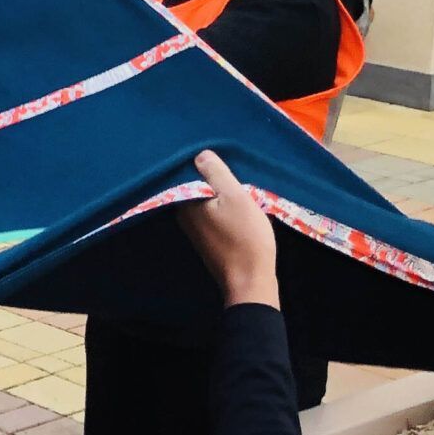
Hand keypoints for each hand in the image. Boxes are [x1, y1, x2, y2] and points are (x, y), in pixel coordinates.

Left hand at [175, 150, 280, 306]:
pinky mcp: (207, 241)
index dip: (204, 165)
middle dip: (213, 180)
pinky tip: (237, 209)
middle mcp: (183, 216)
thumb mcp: (235, 197)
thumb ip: (217, 174)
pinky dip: (223, 210)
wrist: (250, 280)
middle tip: (233, 172)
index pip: (188, 174)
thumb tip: (199, 155)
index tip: (220, 160)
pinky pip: (212, 216)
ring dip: (220, 196)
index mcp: (185, 203)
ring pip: (206, 203)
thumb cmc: (244, 236)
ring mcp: (194, 231)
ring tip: (238, 188)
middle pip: (197, 188)